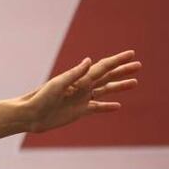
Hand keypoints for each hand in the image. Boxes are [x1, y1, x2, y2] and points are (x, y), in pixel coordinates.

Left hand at [21, 50, 139, 132]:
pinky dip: (107, 107)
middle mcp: (82, 87)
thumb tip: (89, 60)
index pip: (103, 67)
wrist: (30, 115)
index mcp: (79, 79)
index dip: (117, 60)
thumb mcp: (57, 84)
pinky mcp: (78, 111)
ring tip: (134, 82)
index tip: (131, 54)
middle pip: (107, 77)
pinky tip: (117, 106)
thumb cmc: (40, 98)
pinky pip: (97, 108)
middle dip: (122, 71)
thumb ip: (74, 74)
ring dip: (119, 87)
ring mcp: (81, 99)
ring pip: (105, 91)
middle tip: (139, 65)